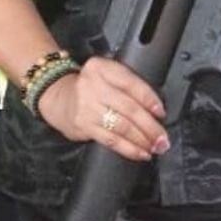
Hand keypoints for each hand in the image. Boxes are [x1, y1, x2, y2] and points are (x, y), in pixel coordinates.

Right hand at [38, 57, 169, 161]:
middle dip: (150, 126)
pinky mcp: (83, 125)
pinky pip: (111, 140)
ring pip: (121, 126)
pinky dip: (129, 149)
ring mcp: (86, 106)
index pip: (130, 83)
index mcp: (101, 68)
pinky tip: (141, 153)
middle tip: (163, 138)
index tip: (161, 113)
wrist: (58, 96)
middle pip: (129, 108)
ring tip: (155, 147)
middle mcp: (92, 85)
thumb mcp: (106, 74)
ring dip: (142, 140)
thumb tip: (156, 110)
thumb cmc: (89, 87)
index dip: (149, 99)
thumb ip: (127, 85)